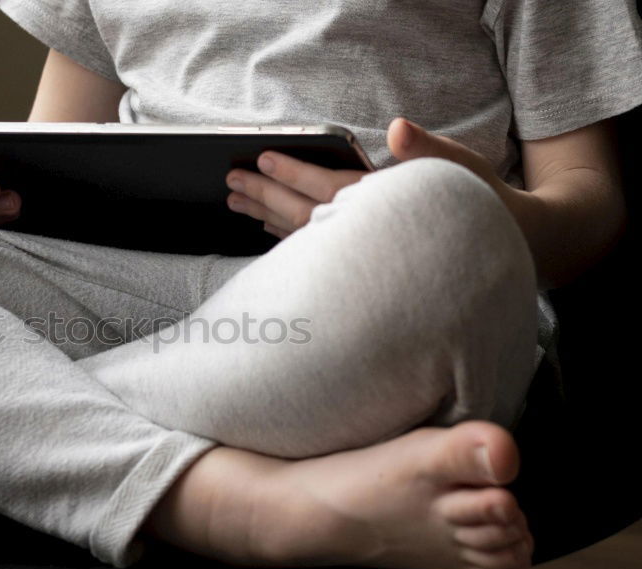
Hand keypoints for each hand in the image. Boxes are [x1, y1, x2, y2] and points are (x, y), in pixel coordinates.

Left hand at [226, 118, 534, 238]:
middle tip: (231, 184)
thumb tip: (399, 129)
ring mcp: (362, 256)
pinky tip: (268, 229)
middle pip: (304, 217)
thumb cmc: (484, 201)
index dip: (292, 175)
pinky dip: (287, 239)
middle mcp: (367, 238)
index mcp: (386, 209)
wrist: (509, 247)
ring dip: (267, 219)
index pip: (329, 190)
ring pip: (303, 238)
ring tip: (237, 204)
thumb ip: (426, 149)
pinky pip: (314, 254)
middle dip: (265, 198)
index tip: (261, 161)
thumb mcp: (462, 167)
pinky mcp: (361, 267)